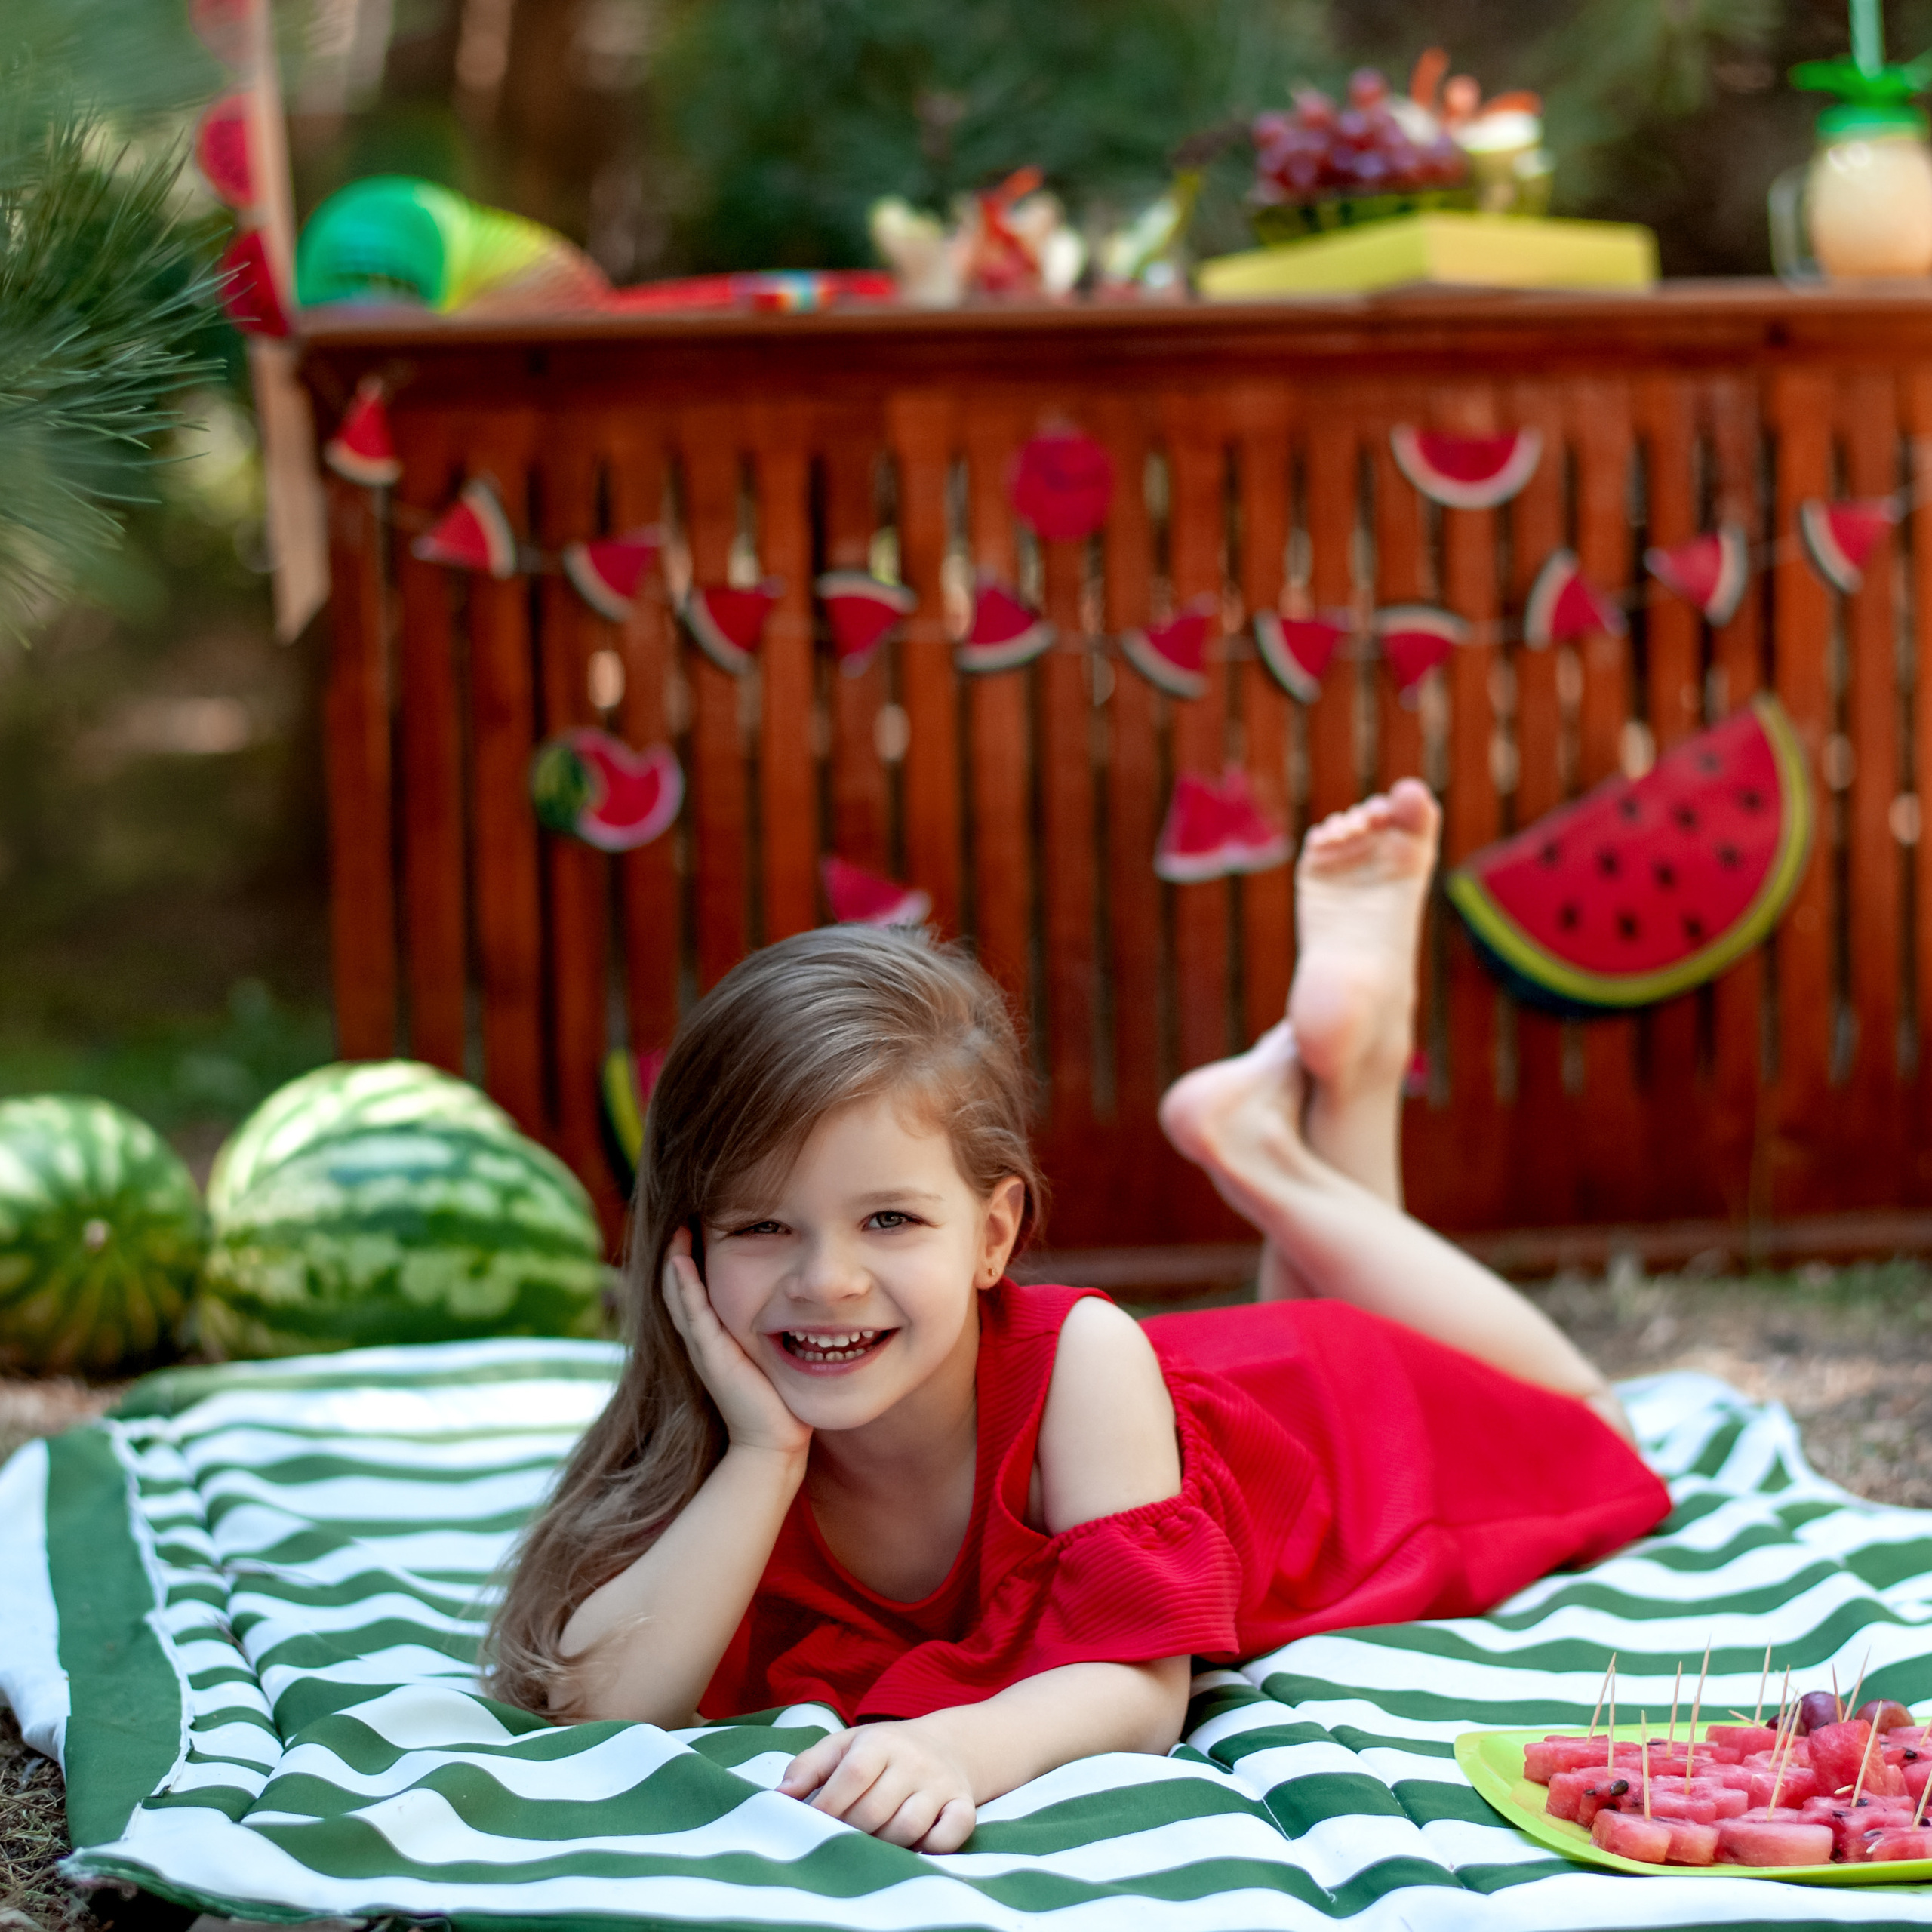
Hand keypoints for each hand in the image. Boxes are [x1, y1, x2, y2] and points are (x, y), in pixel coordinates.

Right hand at [660, 1229, 809, 1457]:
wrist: (772, 1442)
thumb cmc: (777, 1399)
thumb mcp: (769, 1353)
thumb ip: (771, 1330)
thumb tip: (795, 1304)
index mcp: (713, 1338)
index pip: (693, 1290)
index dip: (689, 1259)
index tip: (696, 1225)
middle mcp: (701, 1340)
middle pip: (679, 1288)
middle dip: (678, 1253)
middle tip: (680, 1217)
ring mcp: (703, 1347)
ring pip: (680, 1296)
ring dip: (675, 1261)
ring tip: (676, 1229)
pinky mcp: (711, 1355)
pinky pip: (694, 1313)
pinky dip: (685, 1286)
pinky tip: (681, 1262)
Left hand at [779, 1719, 976, 1852]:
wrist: (946, 1746)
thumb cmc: (881, 1752)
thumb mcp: (844, 1746)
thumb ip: (808, 1767)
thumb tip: (780, 1797)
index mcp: (880, 1742)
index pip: (852, 1776)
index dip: (828, 1806)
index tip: (811, 1824)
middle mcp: (913, 1760)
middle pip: (876, 1809)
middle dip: (851, 1831)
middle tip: (841, 1836)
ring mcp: (940, 1784)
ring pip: (908, 1827)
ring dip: (883, 1843)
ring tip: (872, 1839)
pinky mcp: (963, 1805)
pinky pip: (952, 1833)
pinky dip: (933, 1847)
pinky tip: (915, 1845)